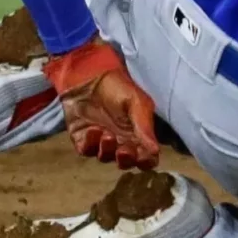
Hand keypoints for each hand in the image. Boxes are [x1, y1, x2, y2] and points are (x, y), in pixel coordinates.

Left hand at [44, 40, 160, 170]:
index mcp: (138, 135)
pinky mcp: (82, 138)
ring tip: (107, 135)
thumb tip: (155, 151)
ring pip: (106, 158)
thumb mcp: (137, 102)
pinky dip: (90, 144)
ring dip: (108, 150)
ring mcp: (100, 142)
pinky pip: (86, 150)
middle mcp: (121, 142)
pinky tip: (93, 130)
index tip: (143, 155)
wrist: (89, 74)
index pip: (146, 159)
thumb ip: (145, 126)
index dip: (146, 162)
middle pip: (126, 163)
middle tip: (124, 150)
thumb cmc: (118, 86)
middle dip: (126, 160)